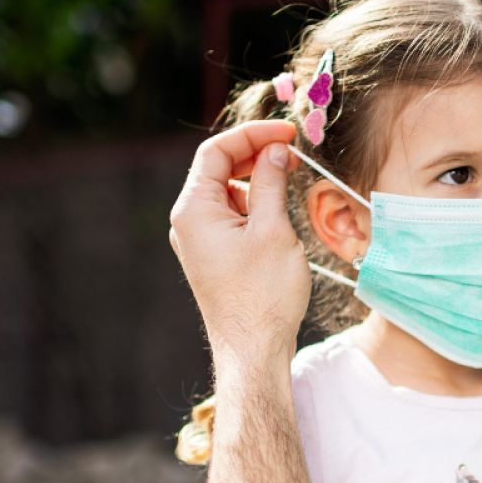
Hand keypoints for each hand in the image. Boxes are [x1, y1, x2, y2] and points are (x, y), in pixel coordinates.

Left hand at [169, 120, 307, 361]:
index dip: (253, 135)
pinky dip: (254, 203)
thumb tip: (276, 150)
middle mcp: (188, 221)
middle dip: (255, 154)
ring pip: (226, 191)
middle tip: (293, 150)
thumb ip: (271, 182)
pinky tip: (278, 210)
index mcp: (194, 210)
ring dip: (257, 179)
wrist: (253, 349)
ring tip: (290, 180)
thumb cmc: (263, 295)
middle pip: (218, 168)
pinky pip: (230, 215)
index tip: (288, 132)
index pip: (216, 152)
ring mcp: (198, 240)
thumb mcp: (274, 230)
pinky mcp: (212, 255)